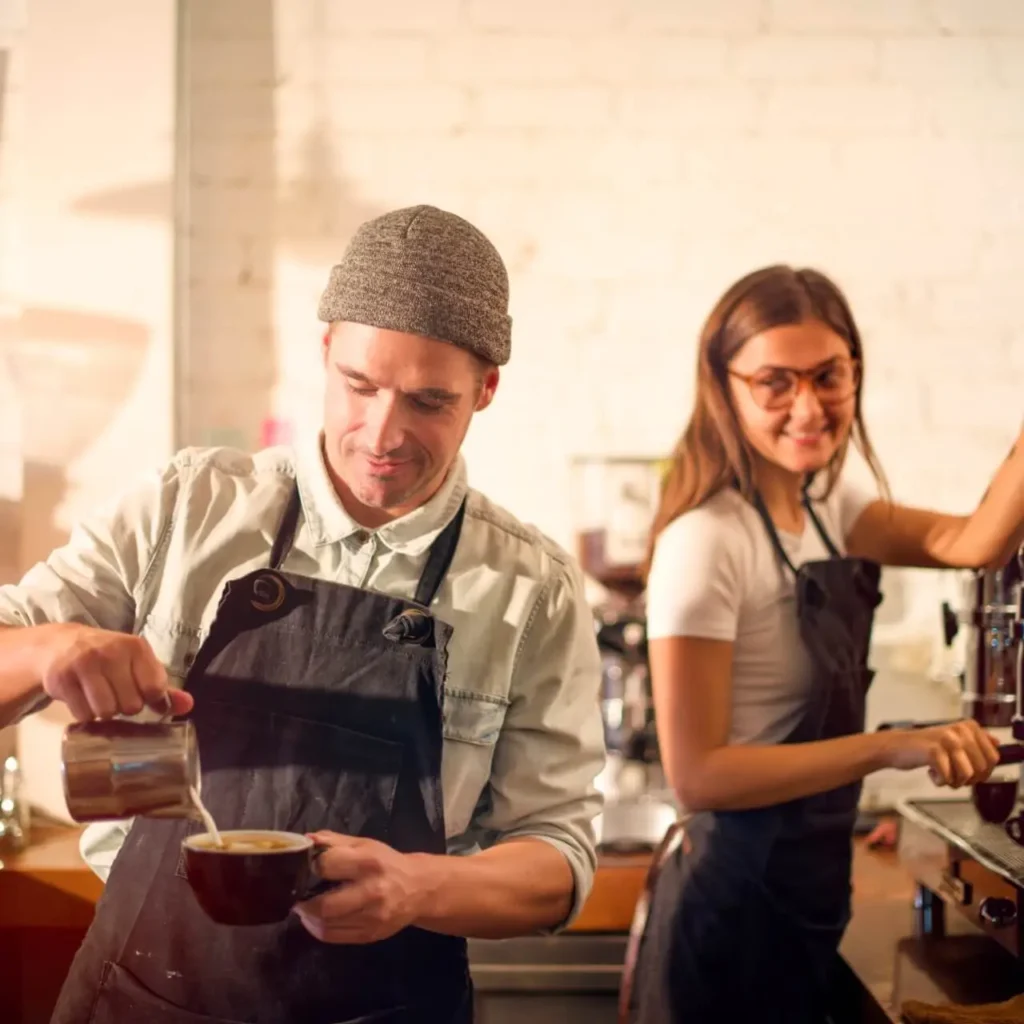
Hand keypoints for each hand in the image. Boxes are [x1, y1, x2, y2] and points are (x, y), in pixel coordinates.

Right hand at [38, 623, 193, 720]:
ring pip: (106, 712)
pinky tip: (83, 699)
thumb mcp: (138, 665)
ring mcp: (84, 664)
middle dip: (125, 707)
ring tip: (100, 698)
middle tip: (116, 694)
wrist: (61, 644)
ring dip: (104, 713)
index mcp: (136, 647)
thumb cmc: (108, 658)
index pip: (155, 689)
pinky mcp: (61, 678)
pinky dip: (84, 715)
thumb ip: (163, 687)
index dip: (150, 700)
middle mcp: (111, 652)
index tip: (141, 694)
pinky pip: (82, 715)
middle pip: (131, 706)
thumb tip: (188, 705)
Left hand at [293, 832, 427, 944]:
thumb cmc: (386, 862)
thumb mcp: (364, 844)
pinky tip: (316, 920)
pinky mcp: (370, 935)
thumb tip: (306, 841)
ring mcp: (372, 917)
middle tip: (298, 898)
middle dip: (304, 903)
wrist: (418, 889)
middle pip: (325, 906)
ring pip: (327, 925)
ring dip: (308, 918)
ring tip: (305, 909)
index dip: (313, 866)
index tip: (310, 867)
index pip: (327, 865)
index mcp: (368, 863)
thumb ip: (335, 841)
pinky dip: (318, 930)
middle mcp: (372, 892)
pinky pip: (334, 937)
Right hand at [883, 719, 999, 787]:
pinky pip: (949, 777)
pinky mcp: (934, 751)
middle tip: (953, 774)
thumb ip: (976, 740)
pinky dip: (940, 781)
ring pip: (967, 774)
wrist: (896, 746)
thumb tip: (997, 742)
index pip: (993, 757)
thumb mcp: (953, 739)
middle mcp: (960, 730)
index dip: (983, 771)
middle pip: (981, 768)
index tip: (969, 771)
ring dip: (955, 781)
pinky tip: (932, 773)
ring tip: (943, 774)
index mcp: (968, 727)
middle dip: (969, 779)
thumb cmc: (925, 746)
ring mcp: (947, 740)